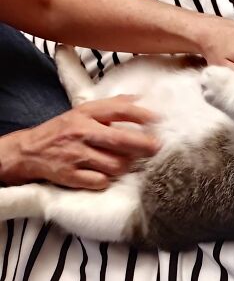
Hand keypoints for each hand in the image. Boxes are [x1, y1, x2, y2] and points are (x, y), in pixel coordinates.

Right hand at [0, 95, 159, 189]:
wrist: (29, 152)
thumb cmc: (63, 131)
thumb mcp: (84, 112)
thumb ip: (112, 105)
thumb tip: (140, 98)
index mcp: (86, 114)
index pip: (119, 110)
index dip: (142, 115)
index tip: (158, 120)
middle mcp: (82, 132)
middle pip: (121, 140)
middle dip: (144, 145)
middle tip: (156, 148)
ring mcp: (76, 155)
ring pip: (116, 164)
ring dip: (125, 165)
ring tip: (123, 162)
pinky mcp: (71, 176)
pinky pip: (101, 181)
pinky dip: (107, 180)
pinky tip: (104, 174)